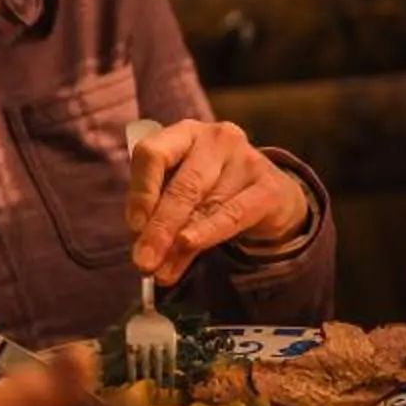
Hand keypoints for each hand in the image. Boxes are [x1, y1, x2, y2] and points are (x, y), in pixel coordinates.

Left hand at [125, 119, 309, 285]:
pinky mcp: (269, 186)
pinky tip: (191, 246)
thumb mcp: (183, 196)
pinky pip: (234, 214)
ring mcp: (247, 158)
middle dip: (159, 228)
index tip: (134, 227)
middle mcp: (216, 139)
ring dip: (180, 243)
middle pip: (183, 186)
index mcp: (185, 134)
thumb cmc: (215, 191)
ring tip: (162, 271)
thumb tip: (142, 251)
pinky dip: (209, 233)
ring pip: (207, 205)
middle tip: (143, 261)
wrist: (271, 197)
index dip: (141, 192)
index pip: (153, 154)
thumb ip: (160, 216)